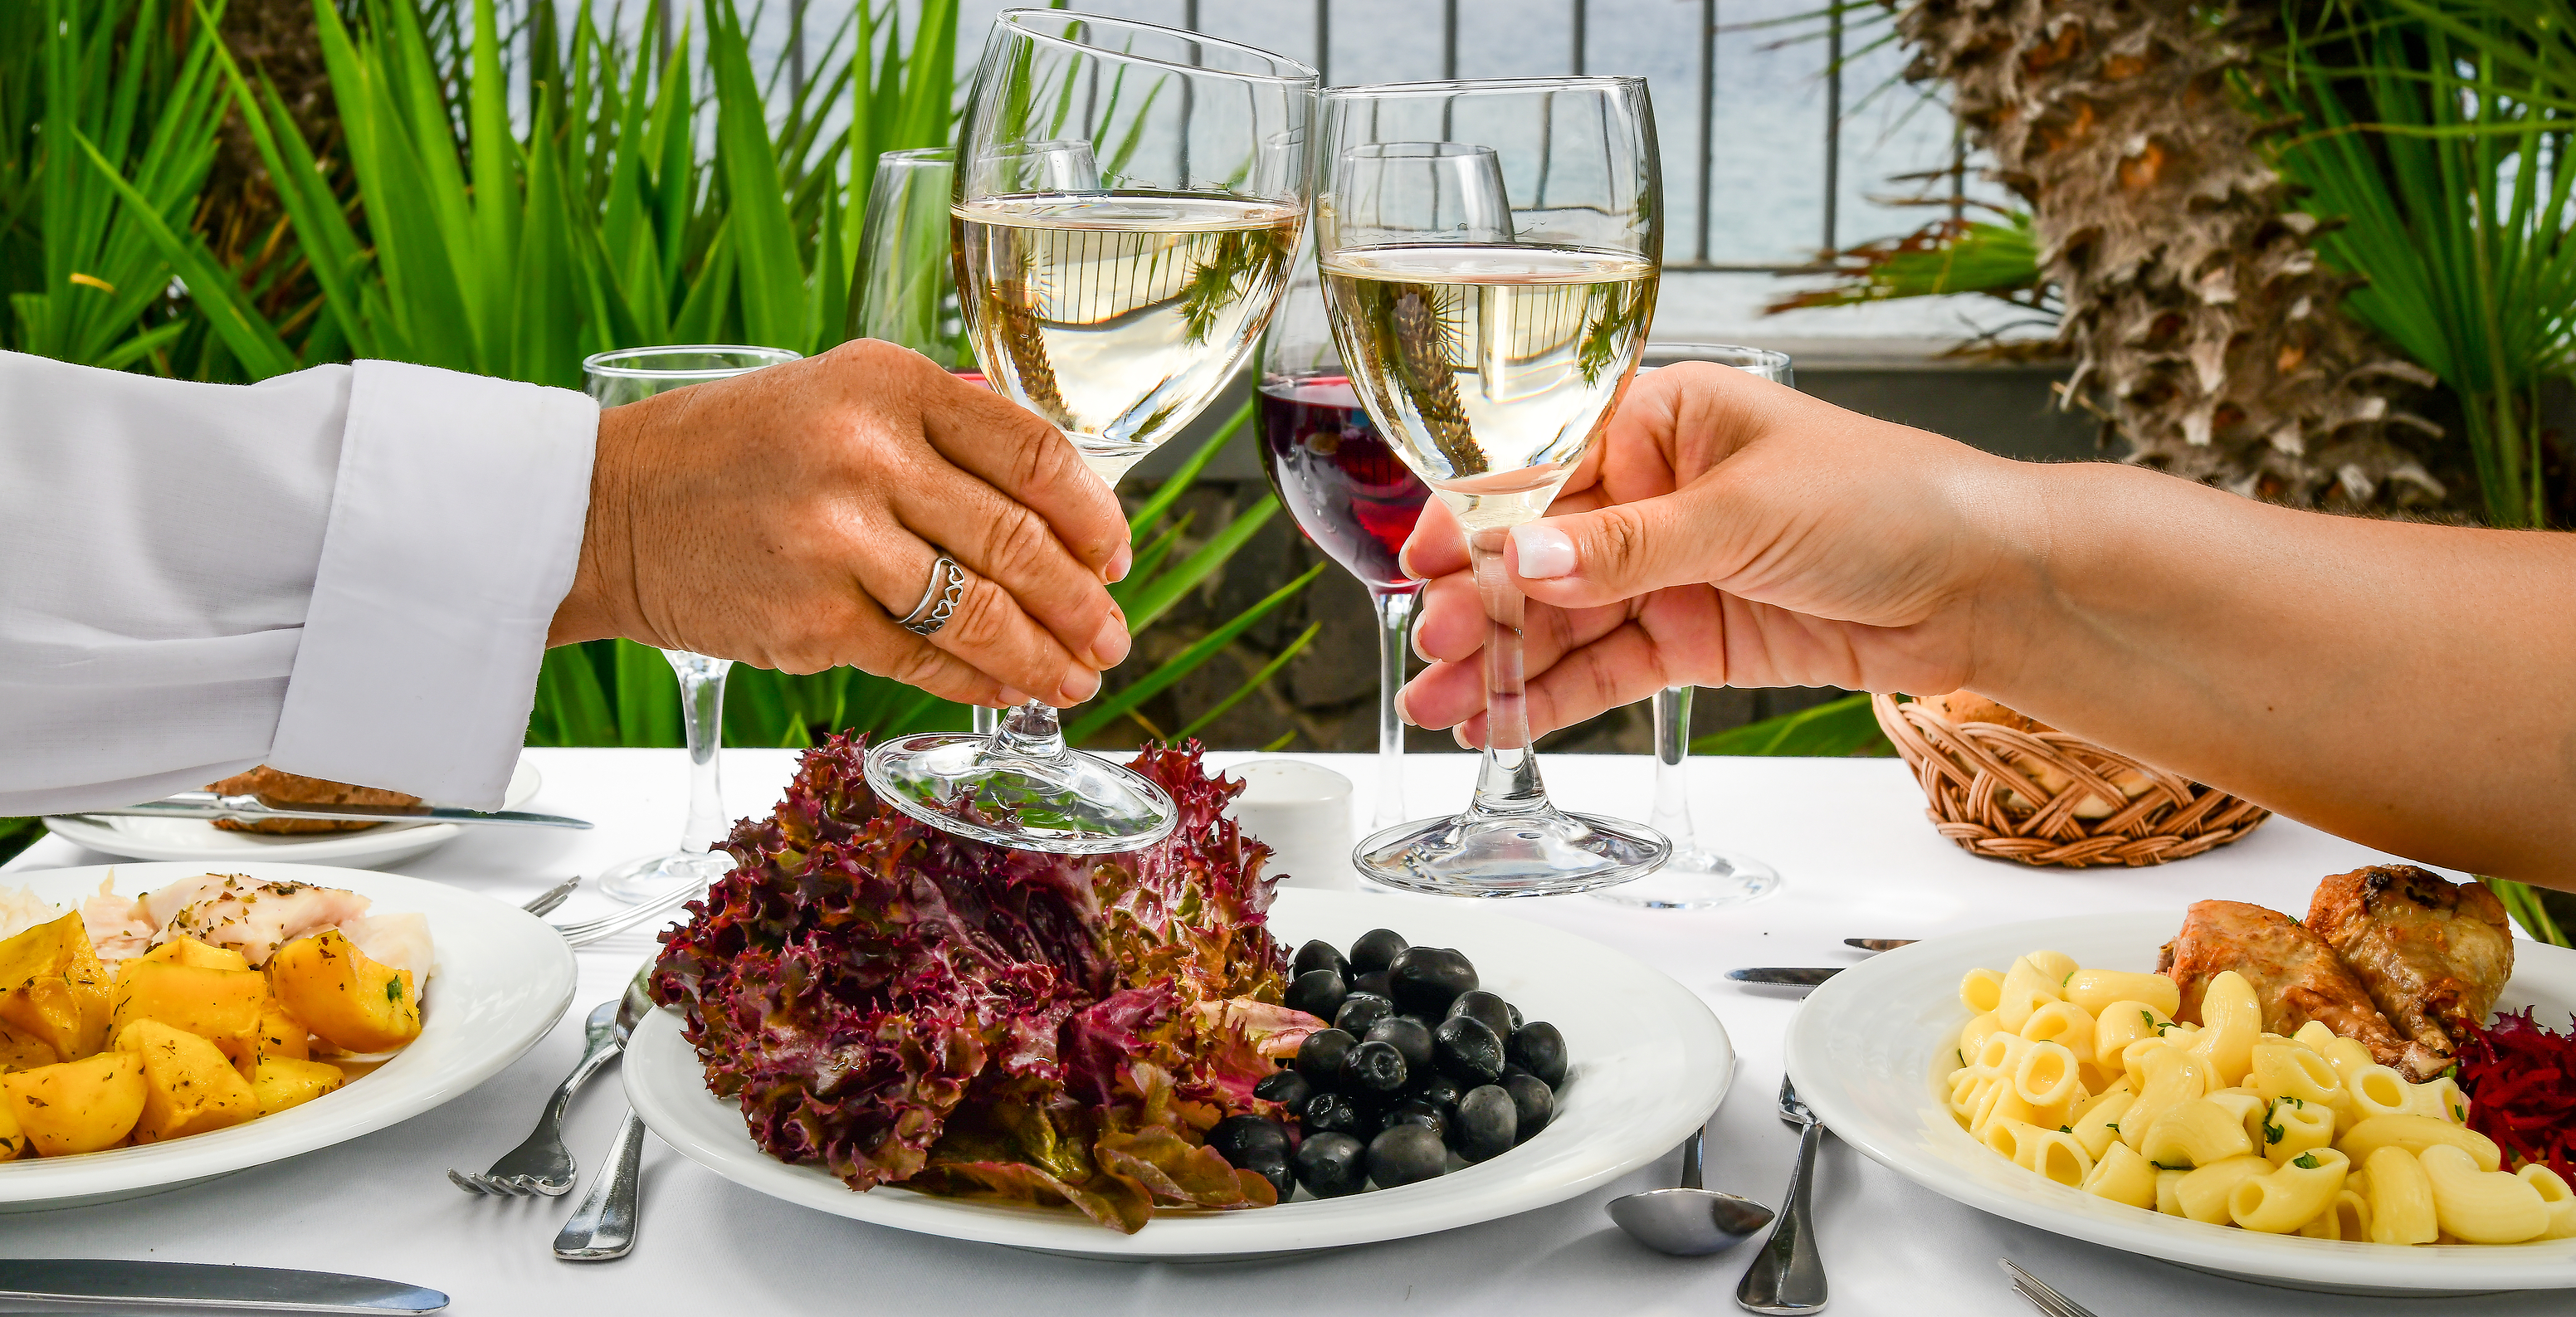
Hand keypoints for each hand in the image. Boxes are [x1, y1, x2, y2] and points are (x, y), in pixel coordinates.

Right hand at [549, 339, 1132, 707]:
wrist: (609, 509)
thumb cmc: (736, 453)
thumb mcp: (838, 393)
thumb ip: (942, 424)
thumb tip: (1058, 487)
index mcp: (888, 383)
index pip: (1032, 452)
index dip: (1094, 514)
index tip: (1119, 553)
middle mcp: (866, 452)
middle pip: (1017, 540)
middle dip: (1081, 601)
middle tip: (1113, 635)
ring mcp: (837, 539)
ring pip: (979, 611)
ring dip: (1043, 656)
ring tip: (1077, 680)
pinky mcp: (811, 617)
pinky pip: (922, 658)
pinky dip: (977, 681)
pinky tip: (1009, 692)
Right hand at [1398, 362, 2033, 744]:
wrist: (1988, 586)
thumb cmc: (1893, 500)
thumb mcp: (1746, 512)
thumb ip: (1628, 545)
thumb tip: (1523, 554)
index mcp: (1661, 419)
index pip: (1539, 464)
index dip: (1473, 514)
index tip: (1422, 559)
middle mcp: (1654, 492)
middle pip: (1538, 550)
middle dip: (1480, 601)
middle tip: (1433, 649)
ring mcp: (1670, 569)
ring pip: (1562, 619)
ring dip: (1501, 662)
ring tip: (1441, 707)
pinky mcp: (1694, 637)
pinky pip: (1607, 669)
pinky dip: (1554, 697)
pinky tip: (1498, 721)